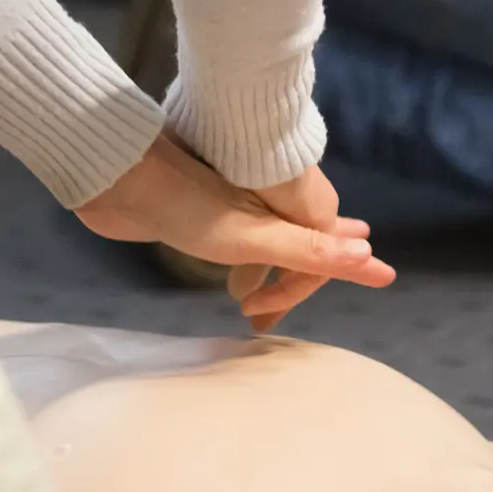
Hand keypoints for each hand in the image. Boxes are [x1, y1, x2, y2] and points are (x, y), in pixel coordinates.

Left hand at [75, 137, 395, 332]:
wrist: (118, 173)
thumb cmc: (187, 203)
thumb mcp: (253, 235)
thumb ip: (311, 251)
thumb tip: (374, 263)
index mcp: (295, 200)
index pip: (319, 254)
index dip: (295, 289)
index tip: (265, 318)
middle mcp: (275, 198)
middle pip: (303, 243)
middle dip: (297, 278)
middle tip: (273, 314)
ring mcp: (242, 201)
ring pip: (272, 240)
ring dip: (270, 270)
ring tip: (260, 298)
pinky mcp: (209, 207)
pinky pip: (243, 238)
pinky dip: (245, 259)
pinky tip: (236, 265)